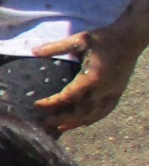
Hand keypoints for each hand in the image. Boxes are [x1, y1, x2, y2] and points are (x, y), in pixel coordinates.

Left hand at [32, 18, 148, 131]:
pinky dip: (92, 119)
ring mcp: (113, 92)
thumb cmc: (104, 37)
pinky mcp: (118, 92)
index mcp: (92, 77)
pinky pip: (105, 111)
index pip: (68, 97)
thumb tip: (33, 51)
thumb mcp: (79, 39)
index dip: (51, 104)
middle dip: (61, 119)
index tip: (36, 106)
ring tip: (58, 128)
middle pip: (80, 112)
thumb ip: (56, 47)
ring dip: (75, 123)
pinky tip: (81, 123)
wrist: (131, 37)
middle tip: (43, 122)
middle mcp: (103, 89)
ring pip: (93, 115)